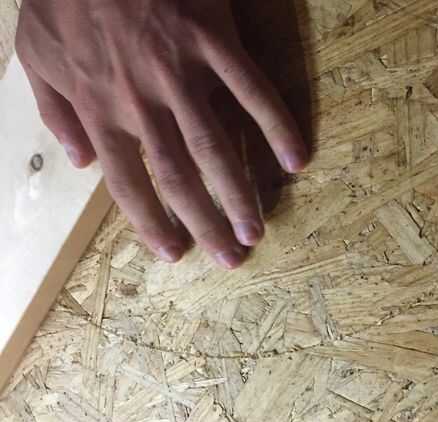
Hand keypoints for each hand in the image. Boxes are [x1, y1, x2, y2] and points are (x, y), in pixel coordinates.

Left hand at [15, 0, 307, 267]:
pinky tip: (296, 160)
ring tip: (257, 231)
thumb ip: (55, 113)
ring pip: (214, 146)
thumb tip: (79, 163)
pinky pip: (251, 91)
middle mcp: (141, 102)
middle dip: (205, 224)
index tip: (174, 254)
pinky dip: (275, 126)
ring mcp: (181, 73)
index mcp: (99, 108)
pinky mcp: (215, 43)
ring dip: (238, 193)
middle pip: (177, 177)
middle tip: (231, 258)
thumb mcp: (37, 55)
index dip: (151, 223)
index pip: (127, 183)